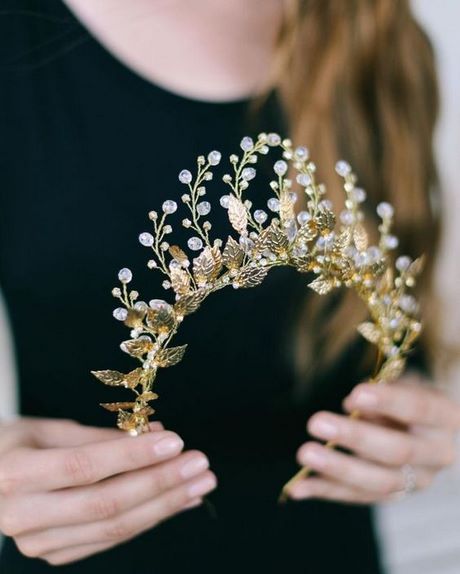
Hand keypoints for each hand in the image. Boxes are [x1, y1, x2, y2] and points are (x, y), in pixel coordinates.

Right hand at [0, 417, 215, 564]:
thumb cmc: (19, 445)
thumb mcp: (51, 429)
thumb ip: (102, 436)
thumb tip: (156, 435)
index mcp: (15, 473)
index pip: (84, 466)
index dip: (132, 456)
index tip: (175, 442)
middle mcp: (22, 514)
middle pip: (105, 504)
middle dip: (160, 484)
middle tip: (200, 466)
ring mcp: (38, 542)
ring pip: (113, 528)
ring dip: (164, 505)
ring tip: (199, 484)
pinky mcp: (54, 554)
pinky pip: (109, 540)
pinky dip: (148, 519)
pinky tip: (177, 501)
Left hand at [287, 373, 459, 502]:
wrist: (422, 425)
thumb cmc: (405, 396)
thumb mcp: (401, 384)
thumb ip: (381, 394)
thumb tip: (351, 407)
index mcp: (444, 418)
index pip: (419, 409)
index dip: (388, 402)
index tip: (354, 393)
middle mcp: (438, 454)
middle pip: (396, 451)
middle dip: (354, 437)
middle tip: (315, 422)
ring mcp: (417, 481)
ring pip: (377, 481)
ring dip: (337, 468)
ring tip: (304, 454)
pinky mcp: (393, 496)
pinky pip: (357, 497)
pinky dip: (325, 490)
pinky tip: (298, 487)